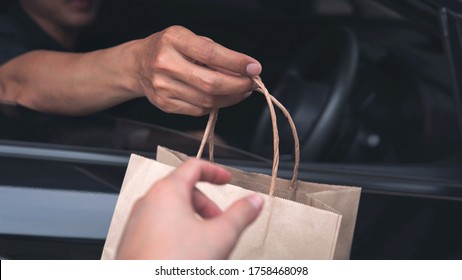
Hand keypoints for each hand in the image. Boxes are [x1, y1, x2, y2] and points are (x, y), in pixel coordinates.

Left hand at [115, 158, 263, 259]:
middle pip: (184, 190)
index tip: (226, 179)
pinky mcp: (133, 241)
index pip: (194, 166)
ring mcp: (137, 221)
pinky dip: (177, 233)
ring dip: (192, 221)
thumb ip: (241, 214)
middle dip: (206, 205)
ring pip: (171, 211)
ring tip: (204, 243)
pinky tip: (186, 255)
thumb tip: (254, 201)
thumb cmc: (172, 265)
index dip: (215, 172)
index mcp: (167, 191)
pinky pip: (159, 227)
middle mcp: (148, 202)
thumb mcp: (220, 236)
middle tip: (220, 223)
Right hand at [136, 25, 261, 115]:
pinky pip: (199, 110)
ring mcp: (163, 87)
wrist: (137, 65)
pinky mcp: (165, 104)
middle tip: (251, 84)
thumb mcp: (189, 40)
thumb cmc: (169, 49)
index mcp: (174, 40)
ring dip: (230, 98)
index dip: (236, 63)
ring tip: (240, 90)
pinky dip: (215, 105)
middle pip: (210, 83)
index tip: (254, 67)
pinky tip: (219, 96)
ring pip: (207, 101)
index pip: (211, 54)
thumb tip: (243, 72)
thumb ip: (215, 54)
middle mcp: (165, 64)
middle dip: (238, 86)